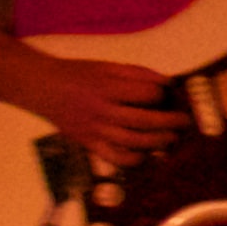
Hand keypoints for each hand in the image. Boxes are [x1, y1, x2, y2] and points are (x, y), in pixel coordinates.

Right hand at [6, 48, 181, 165]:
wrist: (42, 88)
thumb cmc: (78, 74)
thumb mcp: (107, 66)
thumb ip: (138, 73)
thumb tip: (167, 84)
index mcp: (107, 87)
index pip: (146, 94)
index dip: (161, 94)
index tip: (165, 93)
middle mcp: (102, 111)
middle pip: (144, 121)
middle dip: (170, 122)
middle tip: (184, 121)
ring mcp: (94, 130)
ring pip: (133, 142)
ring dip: (158, 142)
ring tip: (170, 138)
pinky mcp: (88, 143)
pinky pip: (114, 158)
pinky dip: (133, 159)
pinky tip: (144, 154)